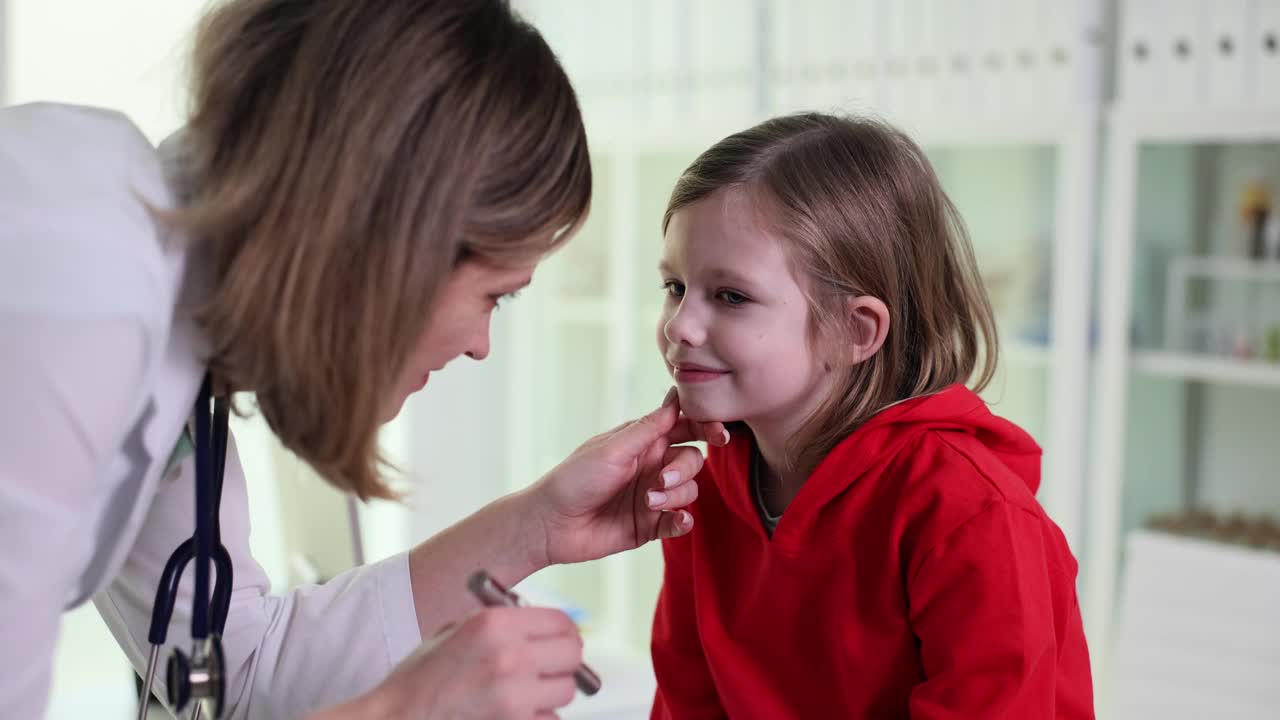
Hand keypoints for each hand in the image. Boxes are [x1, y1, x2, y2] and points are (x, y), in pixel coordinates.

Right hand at [316, 608, 584, 719]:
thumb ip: (502, 624)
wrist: (399, 719)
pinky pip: (551, 719)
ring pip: (566, 690)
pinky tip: (515, 713)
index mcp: (495, 624)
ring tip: (523, 693)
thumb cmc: (421, 679)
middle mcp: (510, 656)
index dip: (562, 631)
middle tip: (548, 667)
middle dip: (563, 661)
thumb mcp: (456, 631)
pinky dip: (540, 717)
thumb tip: (546, 627)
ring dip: (551, 692)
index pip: (561, 621)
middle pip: (572, 654)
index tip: (557, 641)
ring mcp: (516, 696)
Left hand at [523, 388, 728, 566]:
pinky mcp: (651, 525)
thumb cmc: (574, 479)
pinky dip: (683, 521)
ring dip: (677, 496)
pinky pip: (680, 521)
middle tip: (660, 480)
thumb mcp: (612, 449)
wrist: (552, 524)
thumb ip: (648, 428)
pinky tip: (676, 521)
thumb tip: (676, 397)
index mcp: (642, 443)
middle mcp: (651, 466)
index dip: (706, 428)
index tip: (719, 435)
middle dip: (684, 469)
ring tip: (648, 503)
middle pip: (692, 460)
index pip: (684, 428)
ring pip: (689, 491)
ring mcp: (653, 496)